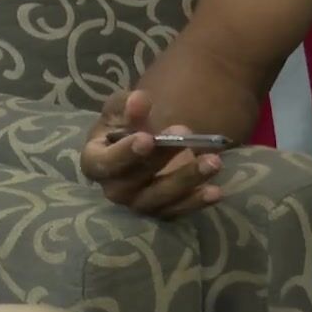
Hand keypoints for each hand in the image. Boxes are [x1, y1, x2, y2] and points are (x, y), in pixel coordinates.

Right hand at [80, 89, 224, 218]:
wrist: (144, 141)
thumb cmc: (126, 124)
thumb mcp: (123, 109)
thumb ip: (128, 105)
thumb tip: (139, 100)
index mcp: (95, 162)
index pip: (104, 163)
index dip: (124, 153)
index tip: (147, 139)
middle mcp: (114, 189)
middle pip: (135, 181)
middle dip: (162, 159)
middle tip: (187, 137)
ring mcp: (139, 203)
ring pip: (161, 197)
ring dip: (188, 180)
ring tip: (213, 161)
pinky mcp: (162, 211)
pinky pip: (179, 210)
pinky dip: (197, 201)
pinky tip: (216, 191)